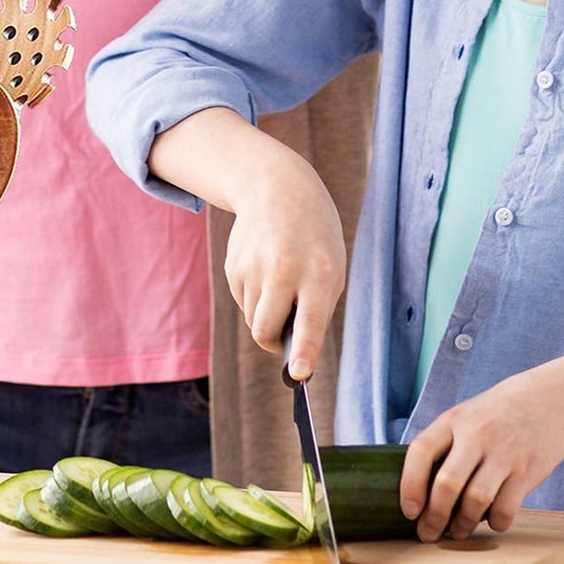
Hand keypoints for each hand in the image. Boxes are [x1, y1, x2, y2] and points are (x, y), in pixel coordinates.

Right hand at [211, 127, 345, 381]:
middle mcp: (284, 271)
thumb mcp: (330, 267)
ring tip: (281, 281)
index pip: (311, 321)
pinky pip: (243, 301)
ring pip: (253, 319)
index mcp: (319, 274)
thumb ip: (315, 309)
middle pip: (265, 332)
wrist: (279, 188)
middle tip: (284, 332)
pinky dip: (255, 296)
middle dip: (273, 341)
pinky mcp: (233, 266)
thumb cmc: (314, 238)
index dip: (304, 352)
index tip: (299, 375)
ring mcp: (254, 268)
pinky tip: (265, 267)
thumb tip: (291, 356)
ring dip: (266, 313)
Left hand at [400, 361, 563, 541]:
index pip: (420, 451)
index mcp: (455, 419)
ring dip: (462, 525)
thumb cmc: (500, 413)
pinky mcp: (527, 471)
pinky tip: (491, 520)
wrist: (552, 399)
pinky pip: (505, 509)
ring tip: (458, 532)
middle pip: (446, 484)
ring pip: (475, 501)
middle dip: (434, 517)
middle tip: (428, 533)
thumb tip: (420, 490)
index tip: (409, 510)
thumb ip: (446, 445)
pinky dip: (494, 523)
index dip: (409, 485)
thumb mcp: (468, 415)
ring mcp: (504, 452)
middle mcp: (477, 434)